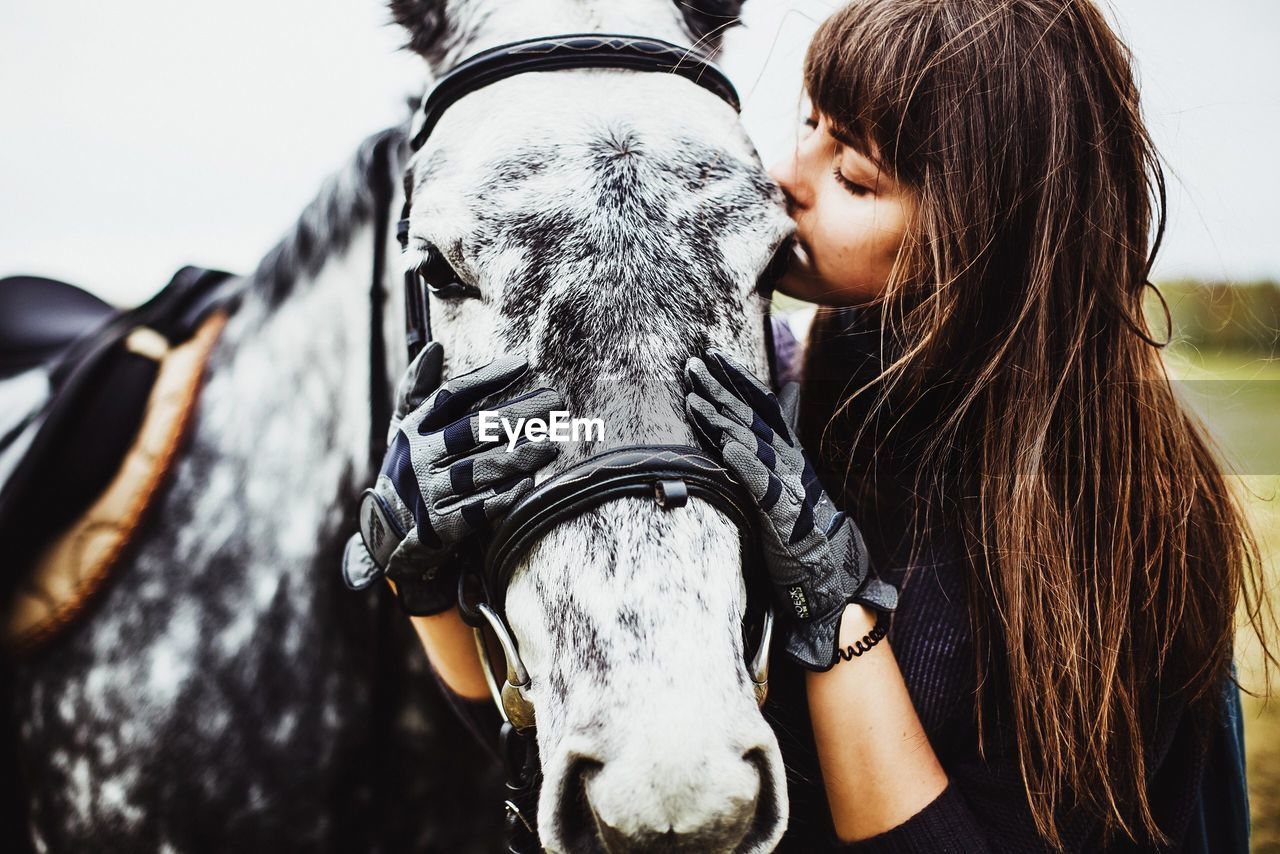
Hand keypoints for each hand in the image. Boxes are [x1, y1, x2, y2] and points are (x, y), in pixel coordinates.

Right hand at [342, 343, 562, 614]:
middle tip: (555, 401)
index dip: (487, 376)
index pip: (453, 395)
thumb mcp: (404, 426)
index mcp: (414, 428)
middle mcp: (420, 457)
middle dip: (518, 414)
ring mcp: (430, 492)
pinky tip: (530, 482)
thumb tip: (435, 346)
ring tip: (552, 443)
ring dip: (520, 456)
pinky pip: (480, 509)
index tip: (523, 362)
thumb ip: (418, 387)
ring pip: (482, 469)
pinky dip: (505, 495)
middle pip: (474, 429)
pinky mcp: (442, 526)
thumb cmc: (408, 466)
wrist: (387, 529)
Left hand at [683, 348, 897, 670]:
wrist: (826, 569)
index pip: (762, 403)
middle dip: (719, 389)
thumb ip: (782, 432)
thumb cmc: (801, 519)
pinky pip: (763, 487)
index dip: (738, 377)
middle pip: (750, 416)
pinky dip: (746, 466)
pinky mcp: (783, 515)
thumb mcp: (790, 471)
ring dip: (721, 421)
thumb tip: (788, 388)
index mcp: (788, 449)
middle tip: (691, 365)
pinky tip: (727, 450)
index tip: (712, 354)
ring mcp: (788, 485)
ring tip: (695, 400)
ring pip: (751, 444)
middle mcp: (789, 460)